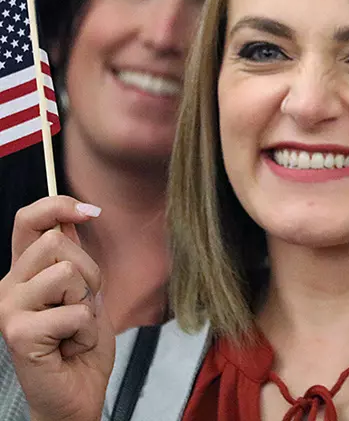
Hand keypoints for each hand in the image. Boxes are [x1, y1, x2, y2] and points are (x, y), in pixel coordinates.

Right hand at [0, 196, 114, 420]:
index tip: (90, 212)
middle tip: (83, 305)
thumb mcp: (85, 291)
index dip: (58, 205)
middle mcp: (9, 286)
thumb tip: (74, 214)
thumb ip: (74, 257)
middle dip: (89, 272)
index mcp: (24, 273)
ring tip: (76, 327)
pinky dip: (86, 331)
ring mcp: (8, 309)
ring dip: (87, 303)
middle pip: (57, 242)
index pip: (28, 221)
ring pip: (66, 273)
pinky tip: (71, 347)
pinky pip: (72, 312)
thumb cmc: (80, 344)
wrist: (76, 393)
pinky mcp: (18, 333)